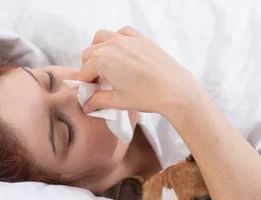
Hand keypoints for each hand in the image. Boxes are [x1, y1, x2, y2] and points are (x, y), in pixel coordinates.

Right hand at [78, 26, 204, 115]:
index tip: (91, 93)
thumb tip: (87, 106)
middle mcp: (112, 45)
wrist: (176, 90)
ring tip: (107, 66)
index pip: (84, 72)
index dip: (85, 84)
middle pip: (89, 53)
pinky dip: (117, 39)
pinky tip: (122, 53)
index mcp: (102, 60)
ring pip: (101, 38)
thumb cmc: (148, 96)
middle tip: (99, 83)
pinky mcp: (141, 39)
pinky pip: (122, 32)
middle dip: (90, 68)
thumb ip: (99, 101)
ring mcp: (127, 39)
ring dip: (98, 50)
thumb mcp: (118, 101)